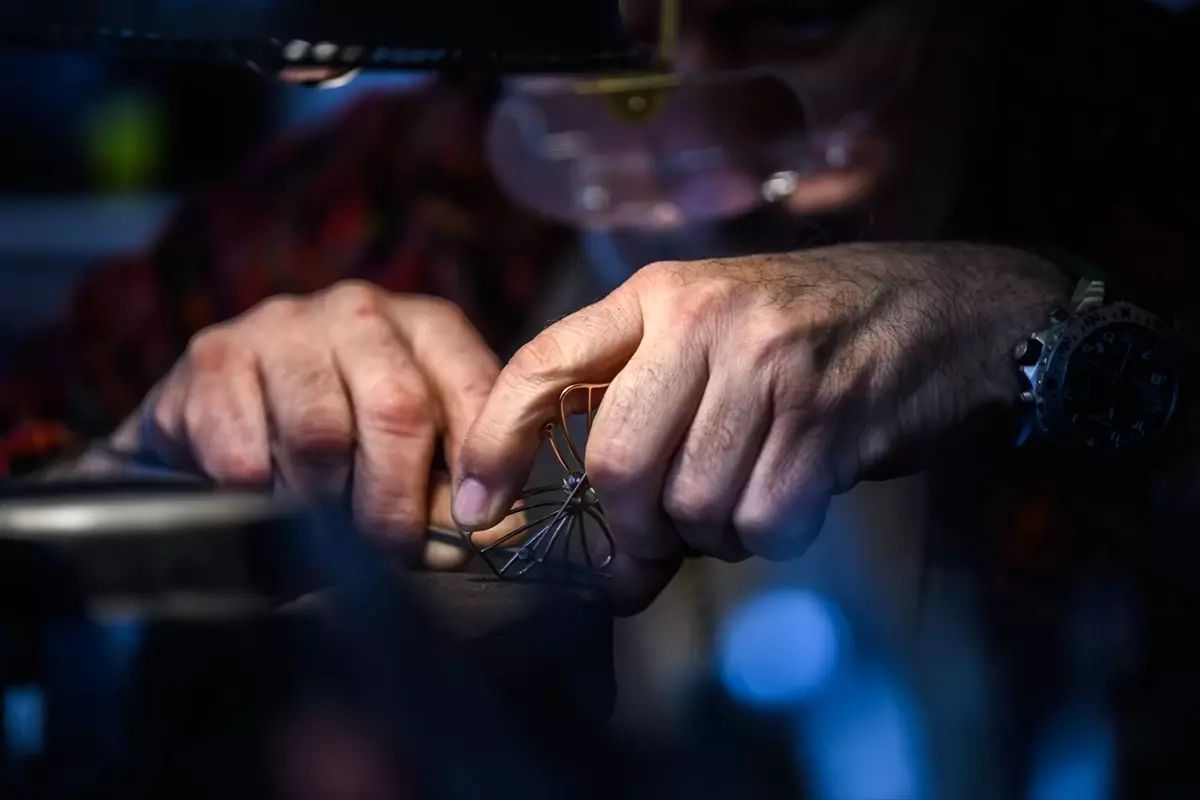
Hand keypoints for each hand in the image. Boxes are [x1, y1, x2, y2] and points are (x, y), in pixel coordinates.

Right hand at [111, 280, 505, 567]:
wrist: (228, 411)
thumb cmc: (342, 434)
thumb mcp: (414, 451)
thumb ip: (452, 488)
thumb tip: (490, 531)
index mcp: (427, 327)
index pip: (474, 390)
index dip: (480, 468)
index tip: (474, 527)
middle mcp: (361, 311)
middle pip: (397, 410)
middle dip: (396, 501)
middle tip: (388, 551)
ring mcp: (285, 325)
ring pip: (319, 433)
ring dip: (324, 502)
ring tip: (321, 524)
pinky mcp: (215, 354)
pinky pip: (245, 449)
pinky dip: (260, 495)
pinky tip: (265, 497)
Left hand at [455, 243, 1069, 609]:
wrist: (950, 312)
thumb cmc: (814, 337)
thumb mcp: (716, 341)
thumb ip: (649, 419)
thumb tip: (611, 564)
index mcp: (659, 296)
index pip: (544, 366)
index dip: (496, 441)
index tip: (478, 505)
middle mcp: (705, 321)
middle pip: (618, 463)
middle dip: (629, 529)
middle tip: (649, 550)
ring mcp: (768, 366)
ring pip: (691, 501)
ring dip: (710, 531)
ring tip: (745, 497)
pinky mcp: (827, 417)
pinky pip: (763, 519)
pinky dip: (768, 532)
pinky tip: (792, 495)